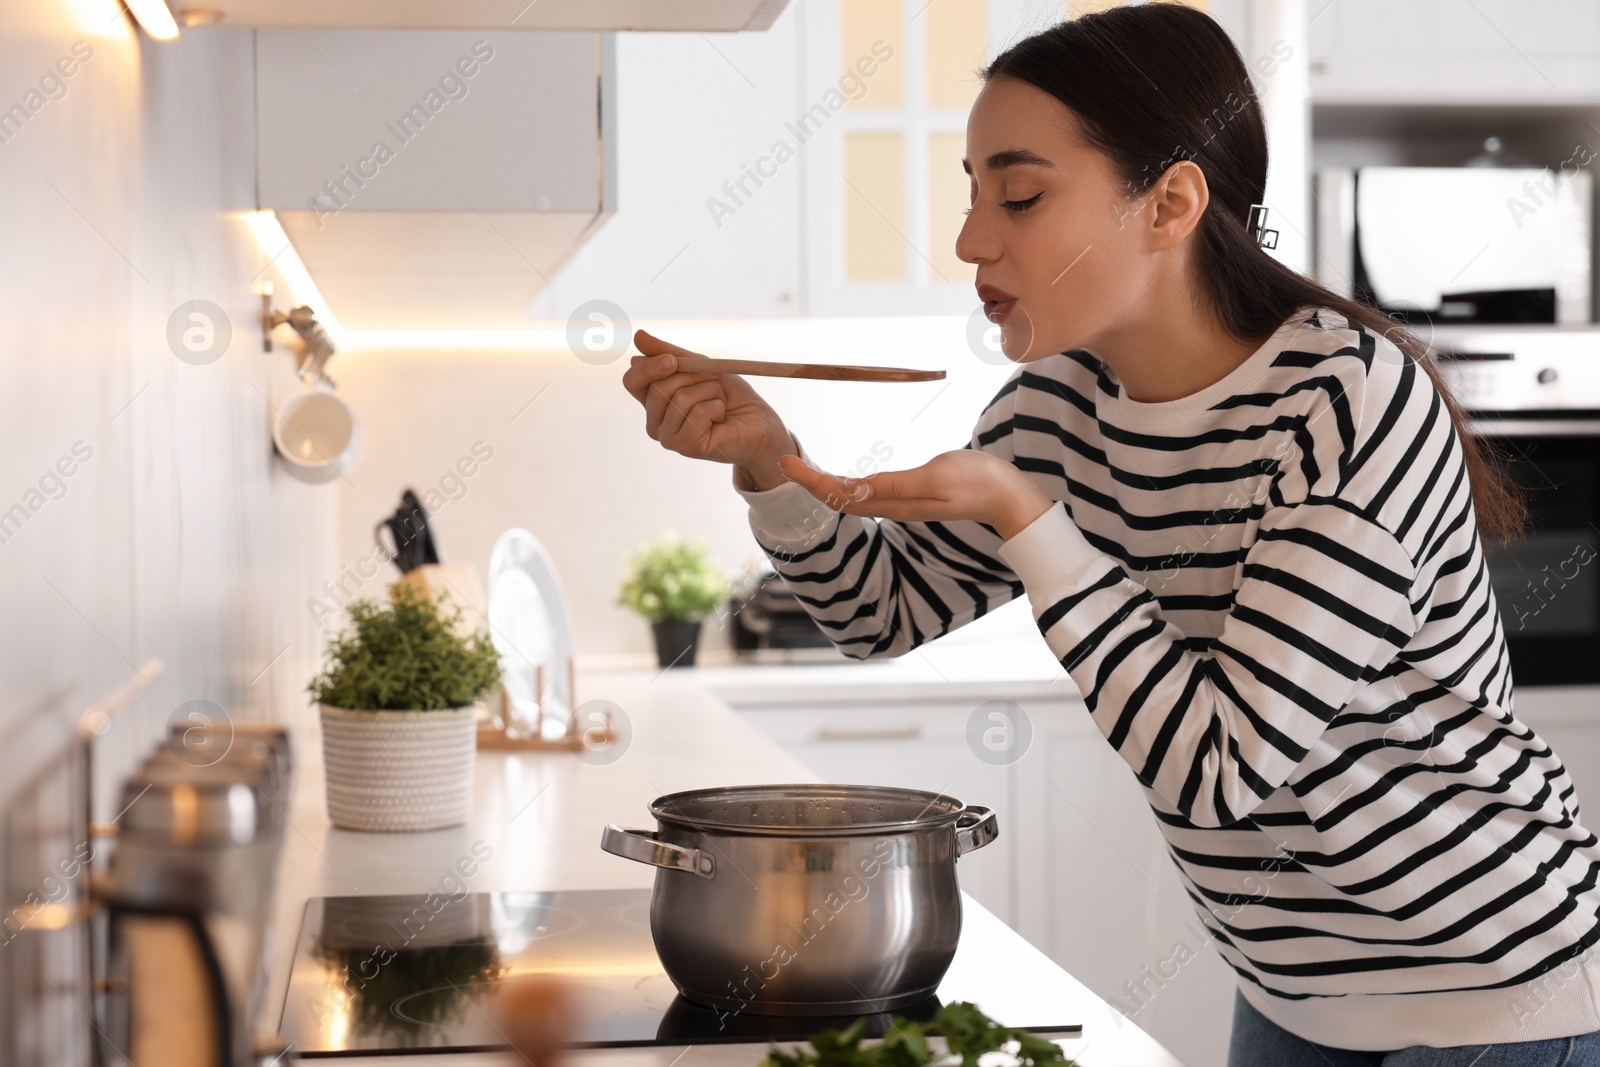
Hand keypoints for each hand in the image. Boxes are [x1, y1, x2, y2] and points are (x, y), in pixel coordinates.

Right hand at [622, 346, 793, 489]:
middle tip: (715, 381)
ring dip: (710, 392)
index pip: (632, 381)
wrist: (759, 423)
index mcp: (654, 402)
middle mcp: (656, 422)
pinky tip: (722, 418)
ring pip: (680, 398)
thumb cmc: (731, 397)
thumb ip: (671, 354)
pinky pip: (698, 412)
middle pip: (658, 387)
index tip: (673, 359)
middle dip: (694, 376)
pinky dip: (717, 407)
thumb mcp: (701, 367)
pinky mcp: (687, 447)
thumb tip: (638, 336)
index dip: (649, 367)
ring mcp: (669, 438)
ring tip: (720, 402)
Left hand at [777, 449, 1054, 540]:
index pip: (840, 493)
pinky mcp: (912, 494)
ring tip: (803, 469)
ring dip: (825, 484)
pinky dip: (848, 484)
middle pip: (840, 497)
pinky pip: (869, 493)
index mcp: (895, 502)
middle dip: (810, 482)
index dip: (810, 479)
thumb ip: (895, 485)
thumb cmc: (978, 482)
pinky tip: (844, 478)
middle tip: (784, 462)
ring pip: (852, 497)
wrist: (1009, 496)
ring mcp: (902, 502)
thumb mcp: (936, 476)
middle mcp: (893, 505)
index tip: (785, 463)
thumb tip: (855, 490)